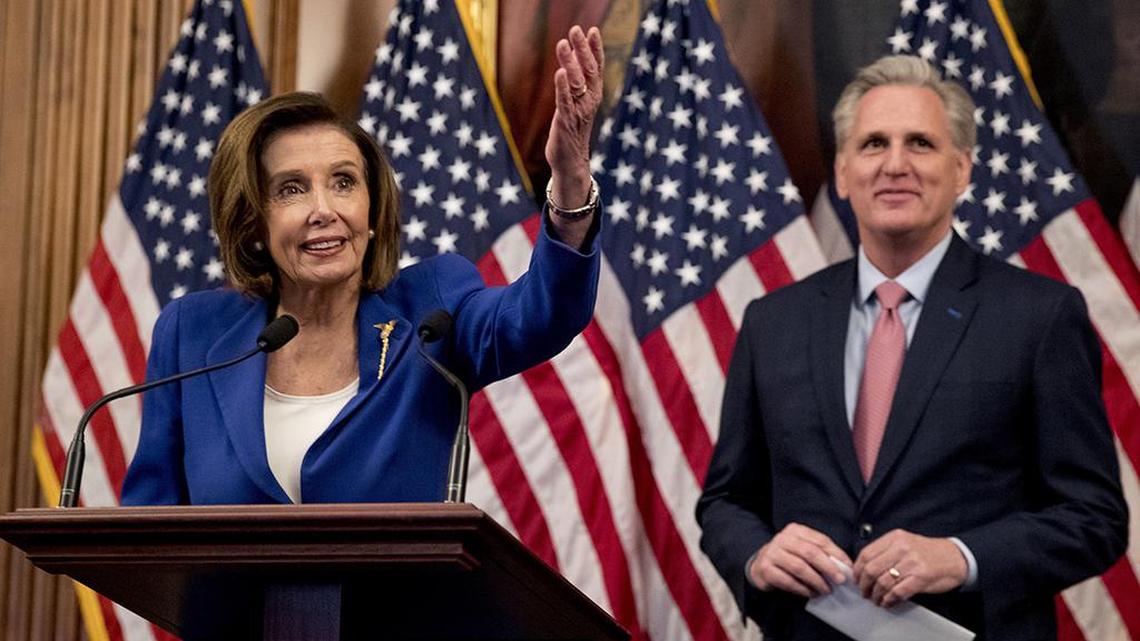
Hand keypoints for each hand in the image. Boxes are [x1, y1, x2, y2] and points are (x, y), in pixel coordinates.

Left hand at [544, 25, 603, 209]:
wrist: (571, 162)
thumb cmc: (572, 130)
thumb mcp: (576, 103)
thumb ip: (575, 81)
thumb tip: (571, 56)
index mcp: (593, 96)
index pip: (596, 67)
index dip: (595, 49)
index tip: (592, 30)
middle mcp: (589, 101)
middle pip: (588, 71)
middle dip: (582, 49)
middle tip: (576, 30)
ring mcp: (578, 111)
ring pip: (576, 83)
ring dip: (569, 63)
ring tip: (562, 43)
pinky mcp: (565, 121)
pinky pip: (565, 102)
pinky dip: (562, 87)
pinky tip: (559, 72)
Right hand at [749, 523, 852, 597]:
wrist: (760, 564)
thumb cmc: (788, 557)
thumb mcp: (803, 549)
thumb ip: (821, 554)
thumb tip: (845, 566)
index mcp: (796, 530)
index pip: (820, 540)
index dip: (836, 554)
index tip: (848, 567)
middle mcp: (783, 539)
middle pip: (810, 552)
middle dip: (828, 567)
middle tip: (840, 580)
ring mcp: (772, 553)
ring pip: (799, 567)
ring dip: (816, 581)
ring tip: (827, 590)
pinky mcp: (766, 569)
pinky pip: (788, 580)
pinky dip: (802, 589)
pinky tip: (811, 593)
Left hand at [852, 530, 967, 606]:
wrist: (955, 558)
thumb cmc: (928, 552)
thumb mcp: (905, 542)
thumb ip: (885, 551)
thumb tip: (864, 567)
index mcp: (895, 537)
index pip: (866, 554)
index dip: (857, 570)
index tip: (856, 578)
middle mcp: (902, 548)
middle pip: (871, 569)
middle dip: (864, 585)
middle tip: (864, 592)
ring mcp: (912, 562)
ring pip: (883, 582)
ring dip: (876, 595)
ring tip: (876, 599)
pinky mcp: (921, 577)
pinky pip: (898, 592)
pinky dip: (889, 599)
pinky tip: (888, 602)